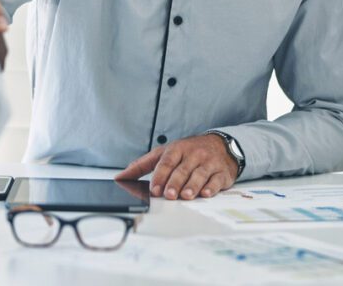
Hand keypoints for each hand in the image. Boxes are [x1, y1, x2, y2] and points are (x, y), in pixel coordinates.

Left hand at [114, 134, 237, 199]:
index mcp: (177, 149)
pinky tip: (206, 193)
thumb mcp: (164, 153)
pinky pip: (216, 180)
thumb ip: (142, 165)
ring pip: (199, 174)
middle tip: (169, 195)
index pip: (167, 162)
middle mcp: (193, 154)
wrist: (220, 145)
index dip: (160, 176)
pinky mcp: (221, 172)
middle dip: (175, 183)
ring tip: (185, 196)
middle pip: (182, 170)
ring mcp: (208, 163)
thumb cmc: (187, 152)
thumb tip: (120, 177)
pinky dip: (211, 187)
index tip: (154, 190)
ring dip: (192, 186)